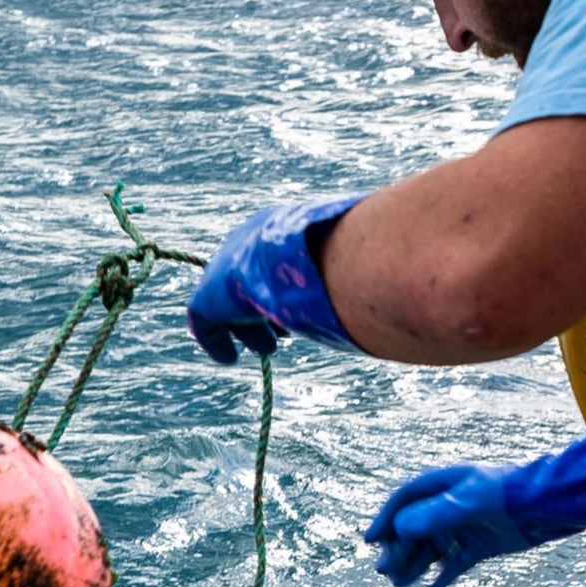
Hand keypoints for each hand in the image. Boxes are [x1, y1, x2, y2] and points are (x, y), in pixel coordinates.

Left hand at [186, 194, 364, 361]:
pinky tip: (228, 359)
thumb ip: (356, 266)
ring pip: (227, 304)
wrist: (302, 257)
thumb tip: (382, 281)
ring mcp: (224, 269)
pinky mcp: (208, 298)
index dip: (282, 290)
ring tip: (265, 348)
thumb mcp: (352, 255)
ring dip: (246, 329)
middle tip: (278, 337)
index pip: (272, 262)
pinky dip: (216, 342)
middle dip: (263, 310)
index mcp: (278, 227)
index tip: (294, 311)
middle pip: (249, 283)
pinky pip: (204, 323)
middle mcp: (246, 243)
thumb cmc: (341, 254)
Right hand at [364, 437, 585, 586]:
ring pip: (432, 549)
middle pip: (415, 528)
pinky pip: (455, 564)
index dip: (385, 519)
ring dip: (415, 565)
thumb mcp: (470, 502)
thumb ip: (436, 514)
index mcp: (445, 484)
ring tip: (399, 585)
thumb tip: (400, 530)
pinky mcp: (481, 546)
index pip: (405, 500)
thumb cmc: (509, 496)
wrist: (548, 508)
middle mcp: (451, 505)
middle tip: (383, 572)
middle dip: (398, 549)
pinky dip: (442, 578)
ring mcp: (466, 526)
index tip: (369, 540)